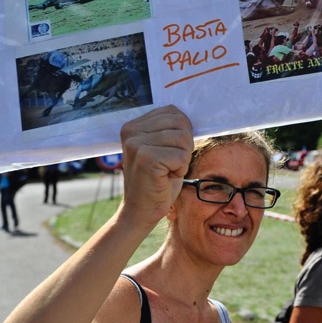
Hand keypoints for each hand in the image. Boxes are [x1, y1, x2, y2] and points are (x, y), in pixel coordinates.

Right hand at [119, 106, 193, 229]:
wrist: (141, 210)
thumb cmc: (157, 180)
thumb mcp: (162, 148)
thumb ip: (169, 128)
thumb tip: (190, 114)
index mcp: (133, 125)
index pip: (173, 112)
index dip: (181, 134)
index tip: (168, 152)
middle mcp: (131, 131)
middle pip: (180, 123)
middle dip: (184, 146)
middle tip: (170, 163)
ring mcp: (136, 144)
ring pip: (183, 139)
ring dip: (182, 158)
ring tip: (167, 170)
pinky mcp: (146, 159)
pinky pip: (182, 156)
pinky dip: (180, 169)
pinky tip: (166, 178)